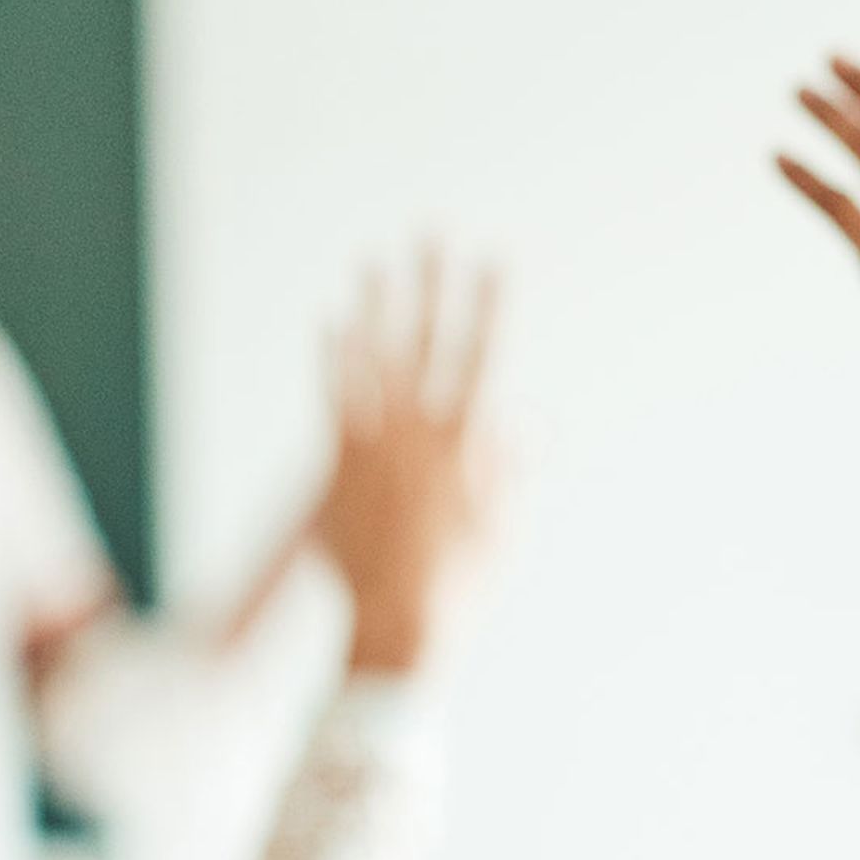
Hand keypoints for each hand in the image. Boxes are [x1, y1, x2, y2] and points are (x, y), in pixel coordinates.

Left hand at [318, 247, 502, 675]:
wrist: (396, 626)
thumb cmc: (459, 586)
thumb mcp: (501, 528)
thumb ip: (507, 469)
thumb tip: (528, 422)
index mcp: (464, 447)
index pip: (481, 357)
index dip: (489, 305)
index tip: (496, 261)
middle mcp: (416, 435)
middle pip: (425, 342)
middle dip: (432, 284)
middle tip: (432, 234)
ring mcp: (373, 447)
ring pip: (373, 360)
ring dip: (376, 306)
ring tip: (374, 261)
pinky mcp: (338, 466)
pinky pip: (334, 398)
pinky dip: (333, 358)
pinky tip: (331, 320)